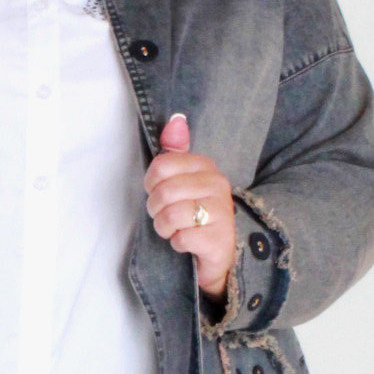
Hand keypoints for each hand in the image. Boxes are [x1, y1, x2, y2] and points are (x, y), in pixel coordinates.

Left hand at [143, 112, 235, 300]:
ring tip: (174, 229)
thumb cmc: (196, 214)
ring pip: (170, 216)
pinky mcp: (219, 240)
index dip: (151, 184)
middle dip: (155, 210)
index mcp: (206, 166)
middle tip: (164, 216)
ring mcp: (221, 213)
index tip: (158, 193)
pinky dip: (177, 244)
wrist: (220, 253)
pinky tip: (187, 243)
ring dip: (164, 228)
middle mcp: (218, 185)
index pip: (161, 166)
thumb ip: (176, 151)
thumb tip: (175, 120)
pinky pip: (181, 239)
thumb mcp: (185, 180)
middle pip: (163, 192)